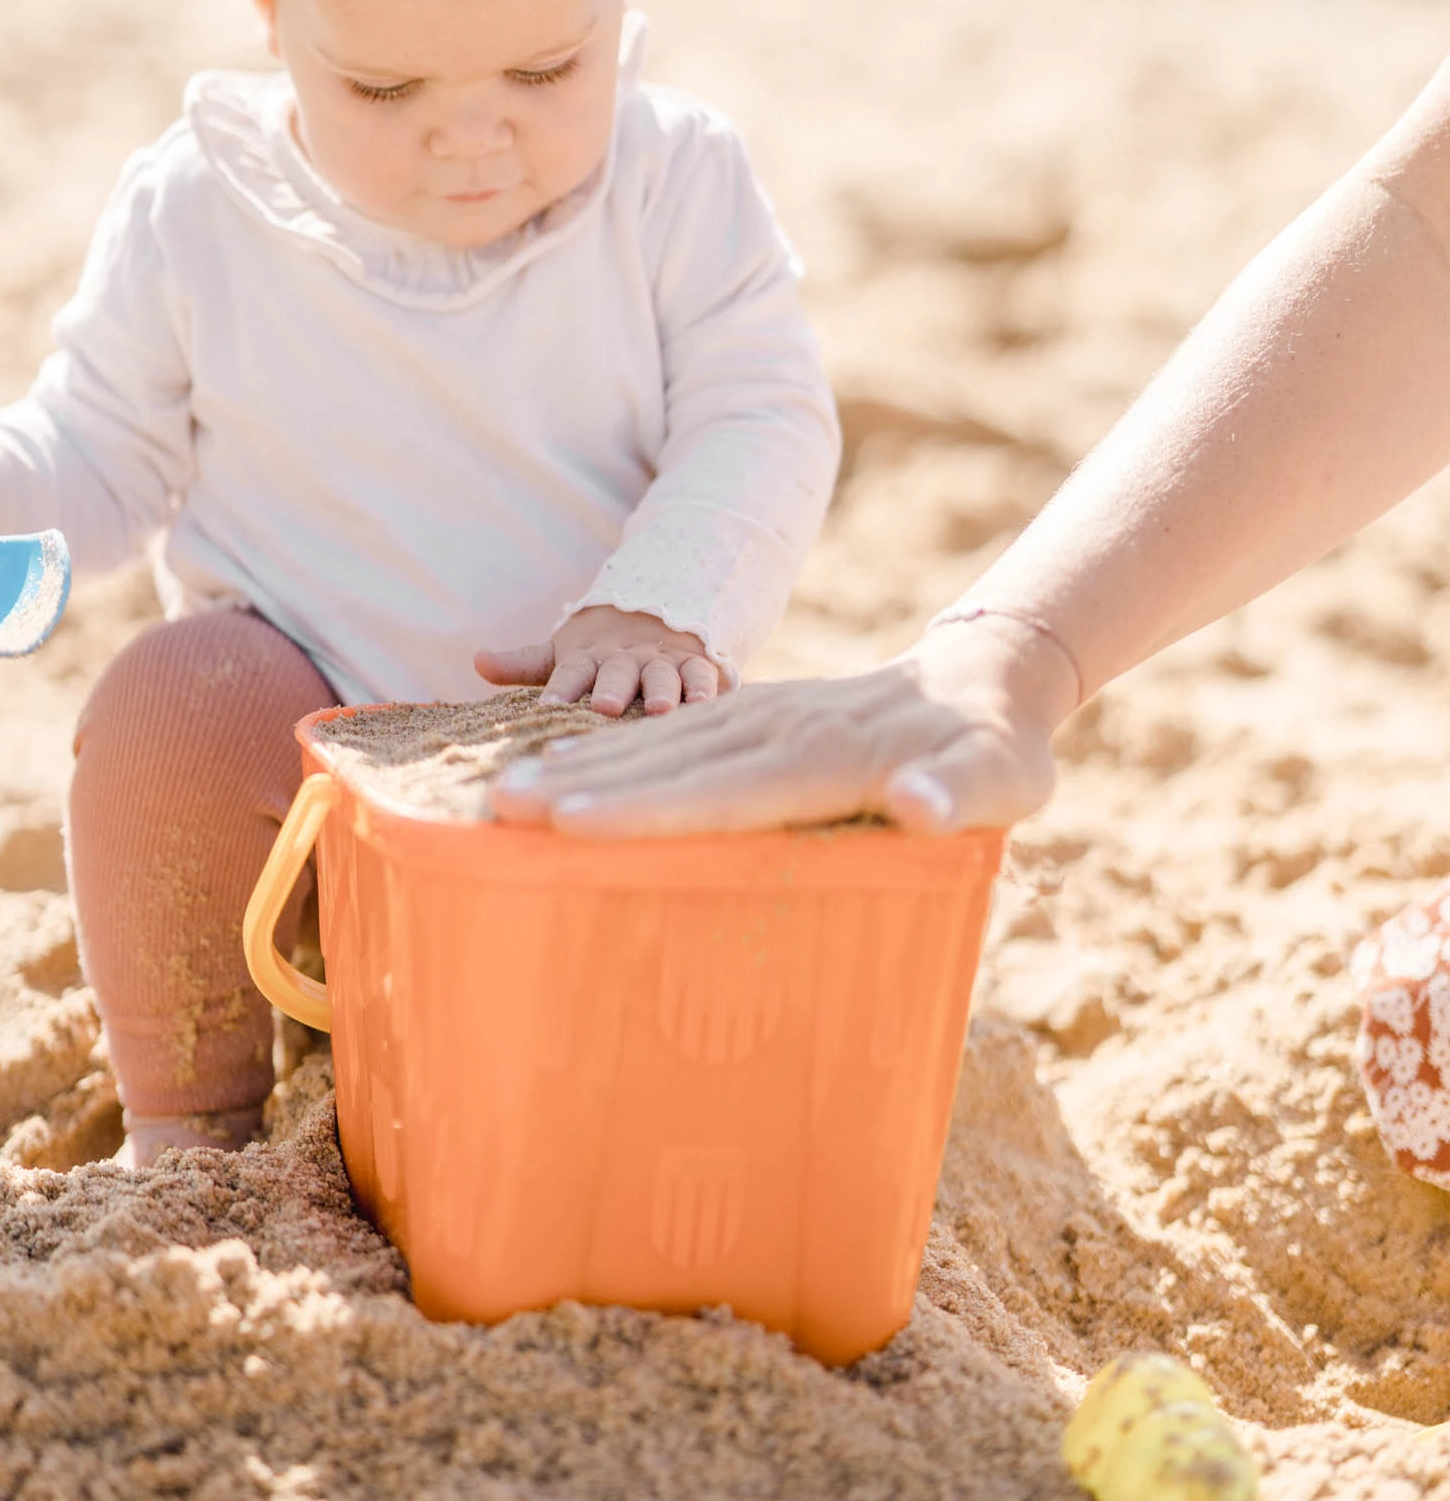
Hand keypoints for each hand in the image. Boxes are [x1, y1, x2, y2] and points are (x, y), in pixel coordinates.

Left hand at [474, 606, 719, 717]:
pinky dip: (708, 689)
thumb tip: (477, 660)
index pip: (569, 673)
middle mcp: (626, 660)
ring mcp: (663, 662)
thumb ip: (522, 663)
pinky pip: (704, 677)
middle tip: (605, 707)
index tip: (547, 709)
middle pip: (617, 673)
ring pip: (664, 676)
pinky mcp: (698, 667)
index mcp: (589, 659)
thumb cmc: (600, 653)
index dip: (560, 690)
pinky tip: (708, 705)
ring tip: (661, 710)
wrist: (656, 614)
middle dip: (612, 689)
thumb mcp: (562, 655)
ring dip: (663, 691)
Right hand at [491, 615, 1077, 832]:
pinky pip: (673, 733)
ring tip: (511, 788)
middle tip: (500, 810)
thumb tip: (915, 806)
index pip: (724, 792)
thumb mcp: (1002, 778)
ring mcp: (762, 715)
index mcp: (829, 757)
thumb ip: (957, 792)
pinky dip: (616, 749)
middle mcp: (780, 729)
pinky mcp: (756, 714)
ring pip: (659, 744)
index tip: (571, 826)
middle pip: (668, 764)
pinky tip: (567, 766)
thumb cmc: (999, 750)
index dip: (646, 812)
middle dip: (583, 787)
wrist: (988, 674)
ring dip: (584, 765)